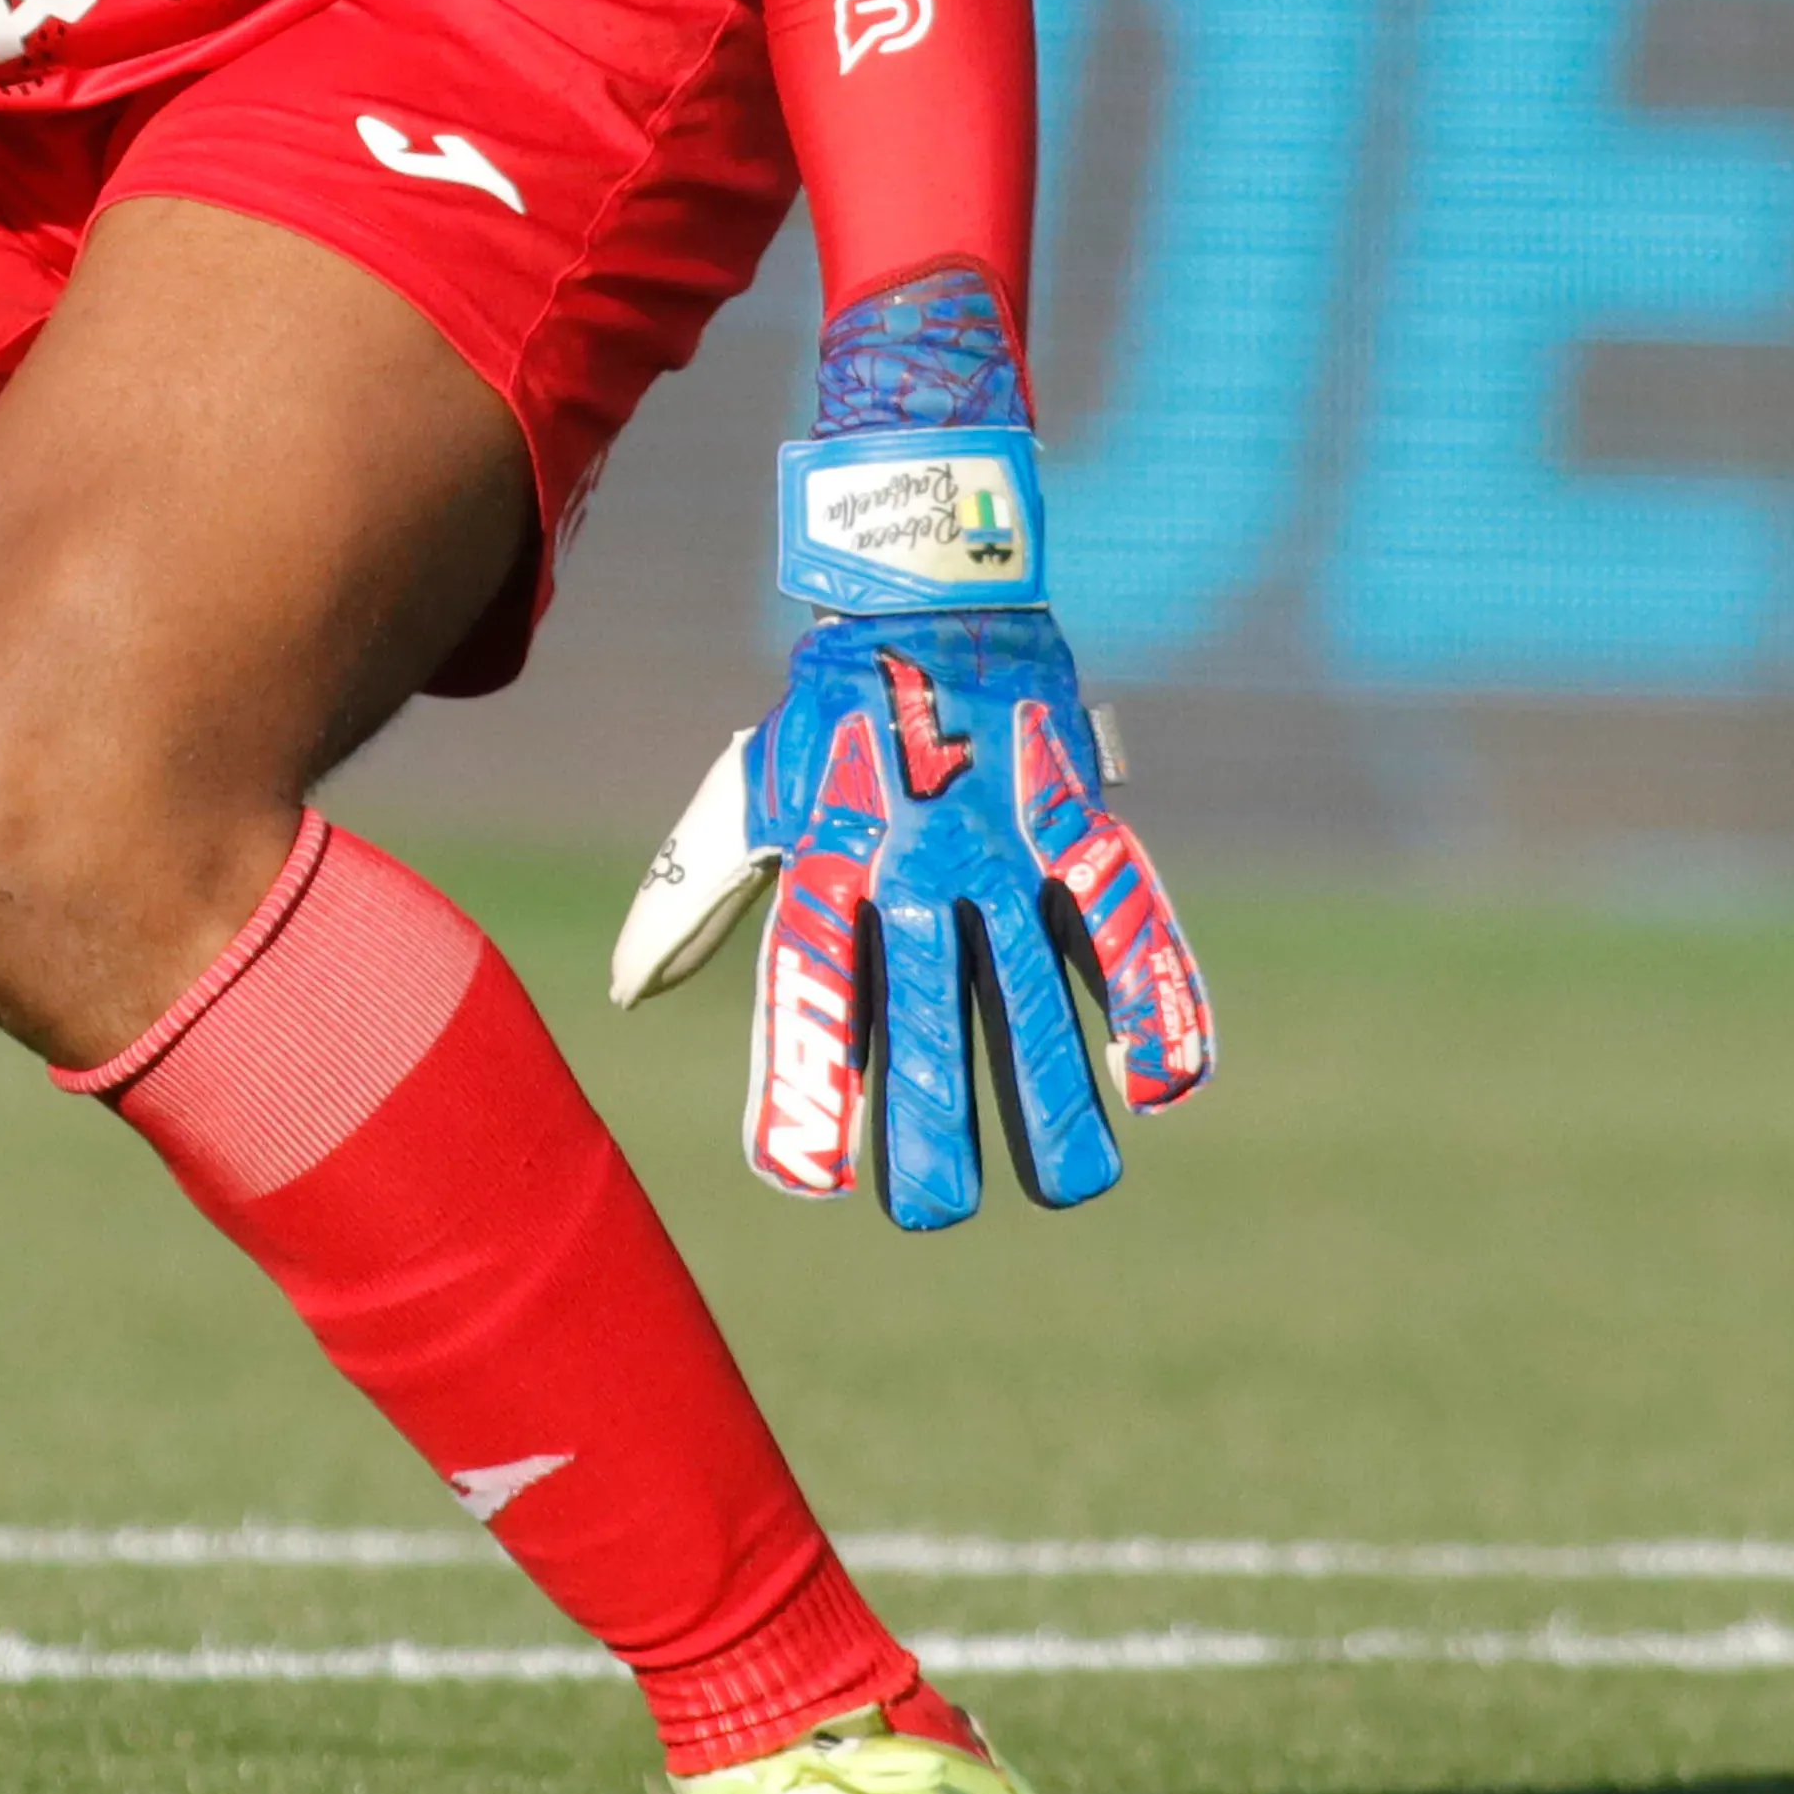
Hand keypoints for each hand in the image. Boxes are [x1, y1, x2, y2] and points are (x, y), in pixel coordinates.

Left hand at [607, 272, 1214, 1231]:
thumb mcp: (753, 792)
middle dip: (933, 1117)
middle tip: (931, 1215)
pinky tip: (1165, 1084)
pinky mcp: (1072, 815)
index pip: (811, 986)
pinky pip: (1123, 913)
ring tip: (1070, 1188)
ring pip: (1033, 982)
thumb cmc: (833, 712)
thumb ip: (694, 895)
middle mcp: (915, 860)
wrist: (930, 579)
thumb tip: (627, 992)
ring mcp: (1002, 839)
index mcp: (829, 857)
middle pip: (926, 1007)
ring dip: (1054, 1088)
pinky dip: (1153, 991)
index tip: (803, 1177)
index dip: (808, 1079)